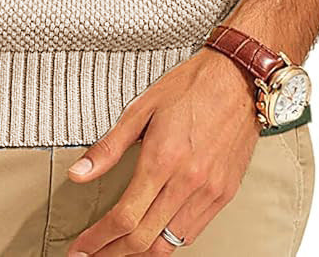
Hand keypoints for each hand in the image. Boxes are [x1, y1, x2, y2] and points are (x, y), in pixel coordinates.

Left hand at [64, 48, 262, 255]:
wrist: (239, 78)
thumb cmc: (191, 86)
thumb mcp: (141, 108)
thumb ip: (109, 147)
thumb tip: (79, 174)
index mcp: (163, 159)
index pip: (124, 217)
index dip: (97, 239)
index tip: (81, 248)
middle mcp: (187, 181)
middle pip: (144, 239)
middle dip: (112, 253)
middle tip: (93, 255)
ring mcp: (209, 192)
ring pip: (169, 243)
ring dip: (139, 253)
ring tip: (118, 250)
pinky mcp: (224, 194)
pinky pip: (192, 232)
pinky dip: (168, 241)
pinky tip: (153, 235)